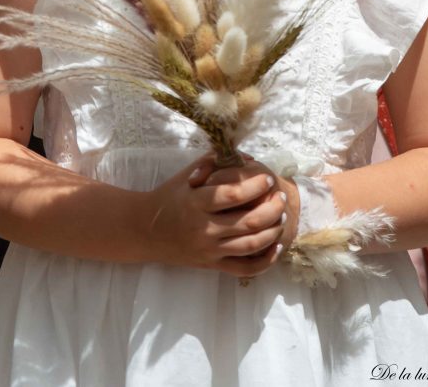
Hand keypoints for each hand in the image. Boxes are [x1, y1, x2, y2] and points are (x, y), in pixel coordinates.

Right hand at [144, 153, 287, 277]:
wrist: (145, 231)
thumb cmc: (171, 196)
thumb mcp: (189, 174)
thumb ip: (217, 161)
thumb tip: (249, 159)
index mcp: (196, 202)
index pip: (234, 195)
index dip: (256, 185)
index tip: (267, 178)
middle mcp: (203, 229)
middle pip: (249, 222)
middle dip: (272, 208)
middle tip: (280, 197)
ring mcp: (209, 250)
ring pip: (251, 245)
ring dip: (273, 230)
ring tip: (282, 216)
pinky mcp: (212, 265)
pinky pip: (244, 268)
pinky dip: (265, 260)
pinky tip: (277, 247)